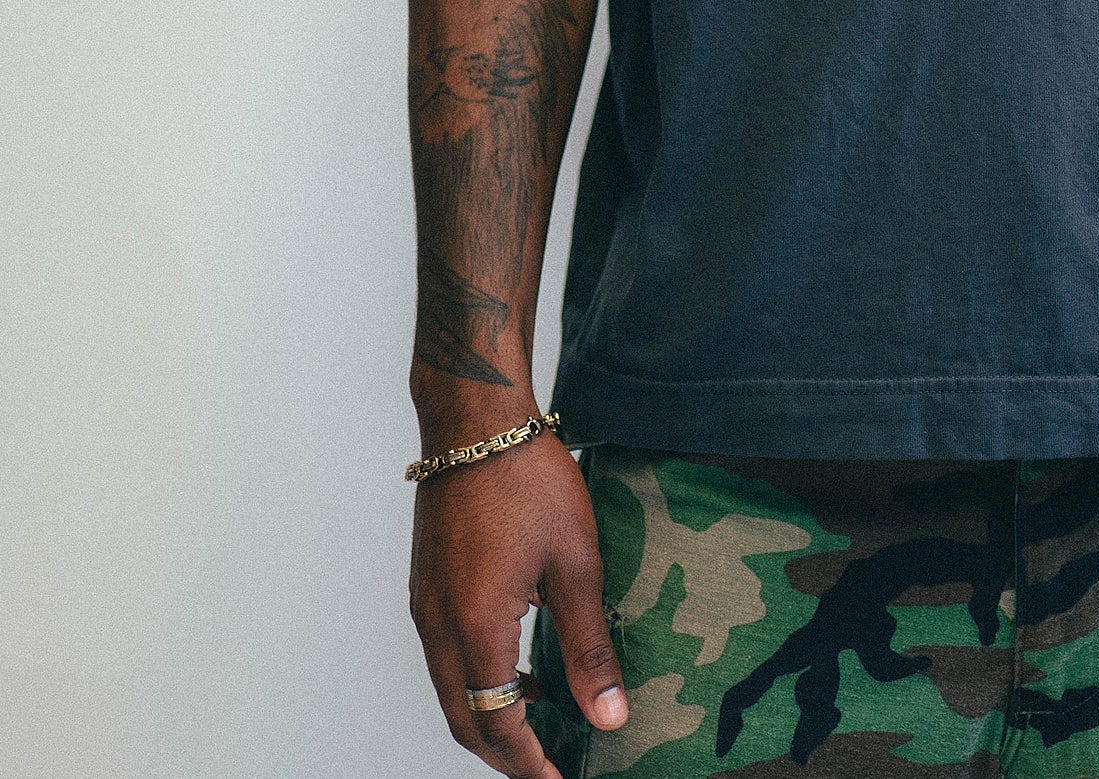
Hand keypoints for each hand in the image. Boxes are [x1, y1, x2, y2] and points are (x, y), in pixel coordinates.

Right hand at [409, 433, 627, 775]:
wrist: (476, 420)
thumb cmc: (528, 480)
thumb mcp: (575, 564)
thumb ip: (588, 647)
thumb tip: (608, 715)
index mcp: (474, 628)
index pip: (496, 724)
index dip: (528, 762)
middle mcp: (437, 626)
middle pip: (464, 716)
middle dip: (504, 751)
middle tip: (546, 765)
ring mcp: (426, 604)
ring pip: (451, 687)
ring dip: (490, 713)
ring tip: (543, 718)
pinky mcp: (427, 584)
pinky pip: (446, 653)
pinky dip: (476, 677)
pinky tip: (519, 661)